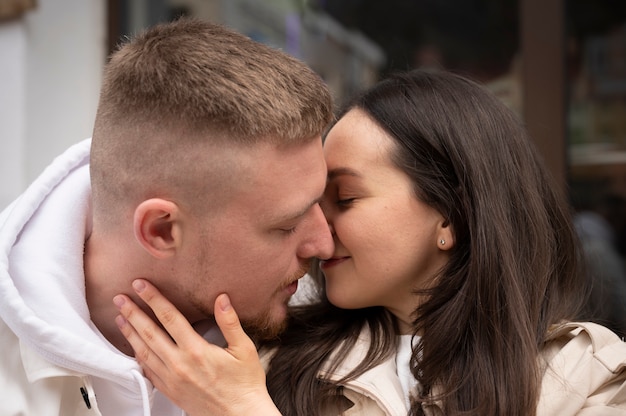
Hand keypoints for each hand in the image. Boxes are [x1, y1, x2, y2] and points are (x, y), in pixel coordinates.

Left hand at [113, 279, 280, 415]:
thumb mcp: (244, 349)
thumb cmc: (245, 384)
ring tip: (119, 318)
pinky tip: (133, 348)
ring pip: (144, 352)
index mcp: (197, 351)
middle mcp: (179, 364)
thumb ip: (230, 322)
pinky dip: (137, 357)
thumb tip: (221, 299)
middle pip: (149, 333)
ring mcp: (172, 379)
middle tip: (120, 298)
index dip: (154, 299)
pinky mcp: (170, 391)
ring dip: (129, 333)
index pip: (169, 318)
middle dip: (133, 312)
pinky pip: (148, 371)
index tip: (141, 285)